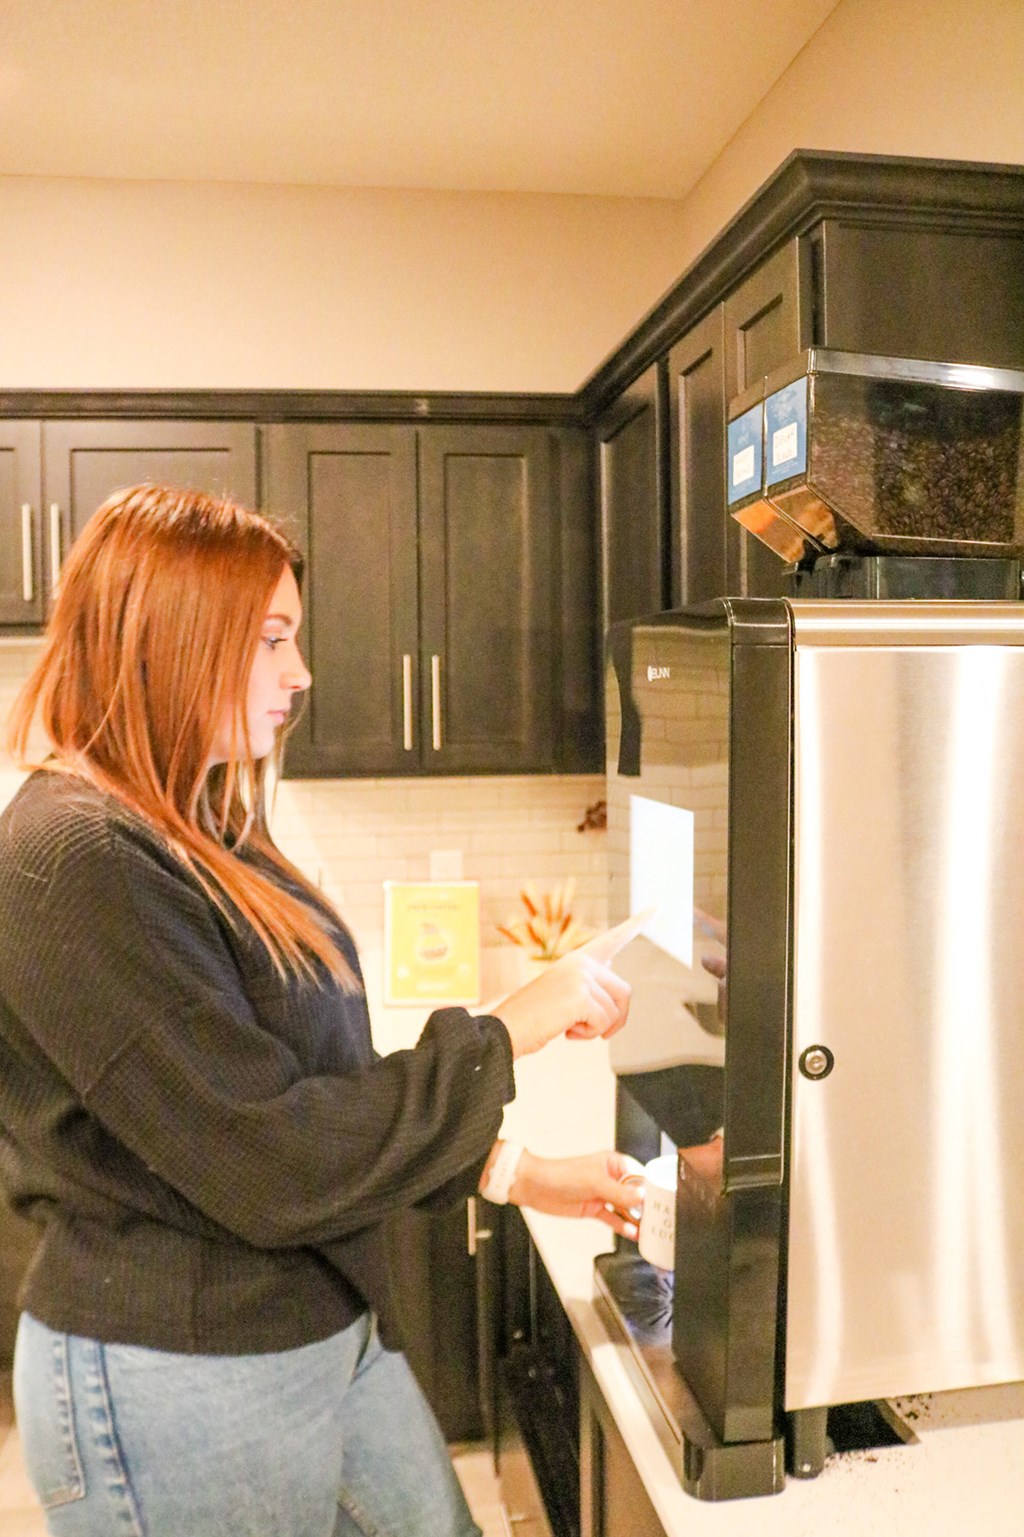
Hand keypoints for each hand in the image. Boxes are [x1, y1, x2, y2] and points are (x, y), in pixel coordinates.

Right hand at [494, 911, 649, 1058]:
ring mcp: (580, 976)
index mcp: (578, 959)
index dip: (638, 924)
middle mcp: (581, 962)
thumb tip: (611, 960)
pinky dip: (588, 1035)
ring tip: (569, 1026)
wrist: (505, 1029)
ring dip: (596, 1029)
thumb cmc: (533, 1016)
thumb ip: (589, 977)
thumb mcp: (563, 991)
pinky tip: (567, 1031)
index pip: (613, 939)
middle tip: (594, 1032)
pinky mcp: (580, 996)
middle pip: (625, 992)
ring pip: (615, 1012)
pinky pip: (604, 1023)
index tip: (657, 907)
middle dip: (616, 1019)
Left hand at [508, 1149, 643, 1239]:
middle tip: (656, 1220)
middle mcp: (610, 1178)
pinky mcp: (594, 1209)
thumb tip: (641, 1196)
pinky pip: (613, 1218)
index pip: (638, 1176)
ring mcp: (602, 1195)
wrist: (535, 1187)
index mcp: (613, 1163)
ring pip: (625, 1208)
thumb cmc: (561, 1174)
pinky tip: (631, 1233)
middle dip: (644, 1207)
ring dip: (634, 1219)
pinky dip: (622, 1226)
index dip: (649, 1189)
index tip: (660, 1203)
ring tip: (647, 1231)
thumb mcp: (594, 1182)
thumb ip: (619, 1192)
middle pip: (634, 1194)